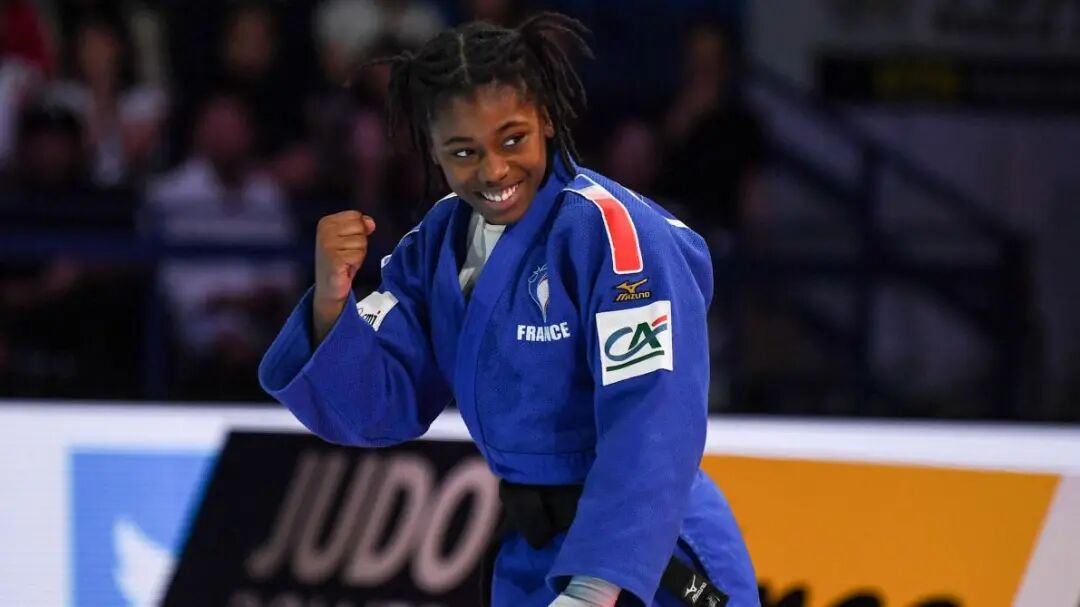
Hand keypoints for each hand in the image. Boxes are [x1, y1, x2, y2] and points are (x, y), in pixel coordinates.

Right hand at [312, 211, 375, 343]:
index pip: (356, 216)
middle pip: (360, 227)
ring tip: (346, 262)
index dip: (358, 231)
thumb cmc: (341, 261)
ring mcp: (327, 245)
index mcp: (326, 222)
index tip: (347, 244)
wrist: (329, 287)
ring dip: (358, 255)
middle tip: (348, 254)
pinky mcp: (334, 259)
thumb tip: (370, 222)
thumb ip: (360, 226)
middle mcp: (324, 231)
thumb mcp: (350, 239)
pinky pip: (358, 255)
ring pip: (361, 242)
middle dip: (360, 243)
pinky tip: (346, 268)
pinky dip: (356, 263)